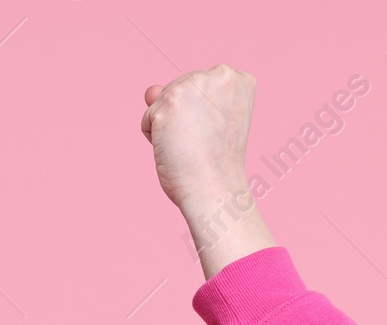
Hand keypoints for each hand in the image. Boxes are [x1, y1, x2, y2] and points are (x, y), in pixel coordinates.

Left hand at [140, 63, 255, 211]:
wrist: (214, 188)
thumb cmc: (215, 163)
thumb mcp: (208, 121)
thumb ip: (181, 98)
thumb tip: (150, 91)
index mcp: (238, 79)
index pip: (200, 88)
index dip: (202, 115)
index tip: (216, 134)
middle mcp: (220, 73)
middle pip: (179, 90)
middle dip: (183, 118)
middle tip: (202, 143)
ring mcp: (194, 84)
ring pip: (162, 102)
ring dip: (168, 128)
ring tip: (191, 145)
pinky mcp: (170, 101)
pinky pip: (148, 119)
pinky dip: (154, 138)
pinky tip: (176, 148)